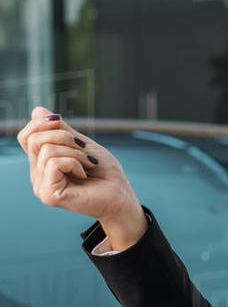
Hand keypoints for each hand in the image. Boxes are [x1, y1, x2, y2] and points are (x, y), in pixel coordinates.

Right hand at [17, 106, 146, 249]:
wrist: (121, 196)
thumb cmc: (106, 173)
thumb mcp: (82, 145)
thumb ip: (60, 131)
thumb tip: (37, 110)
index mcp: (42, 164)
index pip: (26, 136)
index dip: (41, 122)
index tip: (60, 120)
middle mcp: (37, 176)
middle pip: (33, 139)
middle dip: (63, 136)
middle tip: (84, 148)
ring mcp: (41, 186)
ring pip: (46, 150)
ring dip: (75, 152)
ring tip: (89, 163)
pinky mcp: (49, 194)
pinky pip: (54, 163)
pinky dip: (75, 162)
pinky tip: (85, 174)